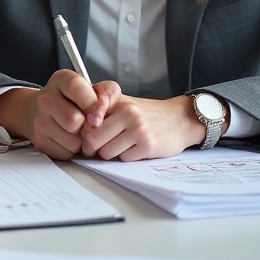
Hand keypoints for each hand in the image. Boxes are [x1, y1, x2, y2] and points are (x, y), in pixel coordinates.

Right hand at [0, 72, 115, 159]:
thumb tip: (104, 110)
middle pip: (73, 120)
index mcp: (60, 79)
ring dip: (82, 140)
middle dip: (87, 126)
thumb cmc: (74, 101)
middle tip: (88, 123)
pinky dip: (72, 150)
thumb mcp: (92, 88)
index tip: (99, 114)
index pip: (76, 88)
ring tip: (79, 131)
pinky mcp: (40, 141)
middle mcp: (45, 98)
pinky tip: (69, 139)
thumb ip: (106, 92)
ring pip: (72, 140)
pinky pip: (65, 152)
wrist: (44, 111)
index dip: (92, 103)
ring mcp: (39, 120)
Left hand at [79, 92, 207, 160]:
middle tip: (98, 147)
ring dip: (111, 154)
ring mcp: (138, 129)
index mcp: (117, 100)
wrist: (179, 119)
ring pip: (107, 152)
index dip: (84, 131)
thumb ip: (102, 109)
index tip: (89, 134)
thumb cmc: (146, 113)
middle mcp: (127, 112)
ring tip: (121, 145)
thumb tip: (80, 130)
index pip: (87, 119)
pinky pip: (124, 159)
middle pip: (93, 139)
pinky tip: (134, 148)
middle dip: (93, 147)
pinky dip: (126, 157)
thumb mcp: (124, 103)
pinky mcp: (147, 145)